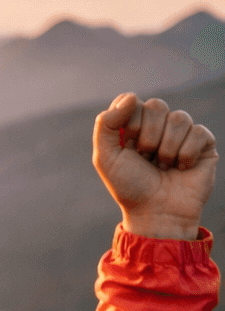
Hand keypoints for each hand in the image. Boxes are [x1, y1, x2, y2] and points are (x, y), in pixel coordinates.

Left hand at [93, 93, 216, 239]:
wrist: (156, 214)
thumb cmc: (130, 188)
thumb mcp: (106, 159)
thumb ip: (106, 125)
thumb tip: (131, 96)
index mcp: (134, 126)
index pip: (132, 102)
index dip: (131, 123)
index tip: (128, 146)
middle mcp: (159, 127)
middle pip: (157, 105)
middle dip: (148, 136)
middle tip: (146, 159)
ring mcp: (182, 134)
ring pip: (179, 118)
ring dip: (167, 148)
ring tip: (163, 167)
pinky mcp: (203, 144)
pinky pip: (198, 132)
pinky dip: (186, 154)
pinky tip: (181, 168)